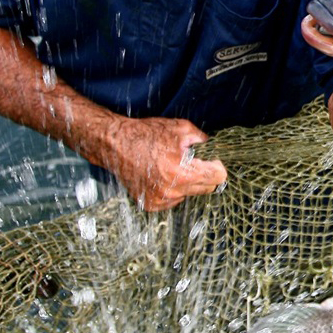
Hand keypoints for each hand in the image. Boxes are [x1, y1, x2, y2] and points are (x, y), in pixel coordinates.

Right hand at [104, 117, 227, 210]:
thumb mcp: (180, 128)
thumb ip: (202, 139)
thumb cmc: (145, 135)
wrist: (115, 145)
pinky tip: (162, 175)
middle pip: (206, 188)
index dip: (218, 167)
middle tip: (193, 162)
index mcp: (181, 172)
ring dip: (188, 183)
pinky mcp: (150, 204)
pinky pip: (174, 199)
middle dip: (204, 175)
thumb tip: (213, 148)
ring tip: (172, 166)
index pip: (216, 178)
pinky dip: (173, 189)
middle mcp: (171, 190)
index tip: (213, 161)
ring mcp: (160, 199)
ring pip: (190, 195)